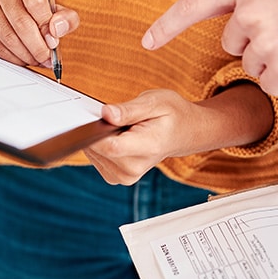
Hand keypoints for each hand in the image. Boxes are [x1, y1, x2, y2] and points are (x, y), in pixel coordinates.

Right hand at [0, 0, 79, 66]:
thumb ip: (66, 18)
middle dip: (37, 46)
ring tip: (37, 59)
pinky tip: (23, 58)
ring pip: (8, 37)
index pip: (35, 0)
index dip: (46, 25)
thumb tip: (57, 30)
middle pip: (21, 22)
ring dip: (26, 55)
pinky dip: (12, 57)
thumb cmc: (35, 7)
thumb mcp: (55, 8)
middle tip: (47, 59)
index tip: (53, 42)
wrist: (6, 5)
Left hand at [85, 84, 272, 184]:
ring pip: (93, 153)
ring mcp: (124, 176)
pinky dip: (101, 145)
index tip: (98, 116)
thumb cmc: (172, 115)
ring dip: (100, 137)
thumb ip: (129, 110)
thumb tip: (106, 114)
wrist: (184, 133)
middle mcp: (133, 169)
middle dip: (99, 130)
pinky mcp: (115, 177)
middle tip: (118, 118)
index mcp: (147, 149)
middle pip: (98, 149)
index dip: (97, 130)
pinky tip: (117, 138)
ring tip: (122, 129)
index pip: (110, 146)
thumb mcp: (155, 101)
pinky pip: (95, 158)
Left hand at [142, 0, 277, 94]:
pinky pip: (269, 85)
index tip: (148, 41)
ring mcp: (264, 43)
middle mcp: (249, 12)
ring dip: (275, 62)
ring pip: (252, 67)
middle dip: (255, 44)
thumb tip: (233, 32)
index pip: (195, 5)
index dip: (168, 25)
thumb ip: (252, 2)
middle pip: (232, 45)